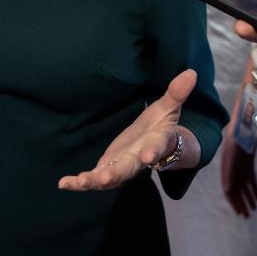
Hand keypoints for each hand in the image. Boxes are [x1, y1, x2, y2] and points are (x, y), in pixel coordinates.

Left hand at [58, 69, 198, 190]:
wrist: (154, 146)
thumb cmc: (161, 126)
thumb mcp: (168, 108)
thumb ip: (177, 93)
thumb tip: (192, 72)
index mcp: (155, 144)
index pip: (156, 148)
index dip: (153, 153)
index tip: (149, 157)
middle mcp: (138, 160)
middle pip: (129, 169)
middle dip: (117, 173)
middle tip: (106, 178)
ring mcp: (122, 167)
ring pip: (109, 178)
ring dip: (95, 181)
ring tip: (80, 182)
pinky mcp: (108, 170)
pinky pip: (94, 179)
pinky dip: (79, 183)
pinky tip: (64, 183)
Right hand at [220, 135, 256, 216]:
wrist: (243, 121)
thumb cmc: (237, 133)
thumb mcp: (233, 150)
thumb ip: (230, 169)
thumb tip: (228, 189)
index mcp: (226, 166)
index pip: (228, 188)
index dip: (232, 200)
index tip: (237, 211)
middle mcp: (232, 167)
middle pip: (236, 189)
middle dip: (240, 203)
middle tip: (246, 215)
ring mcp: (240, 166)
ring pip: (244, 186)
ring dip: (248, 198)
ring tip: (253, 210)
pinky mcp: (248, 164)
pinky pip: (251, 179)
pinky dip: (254, 189)